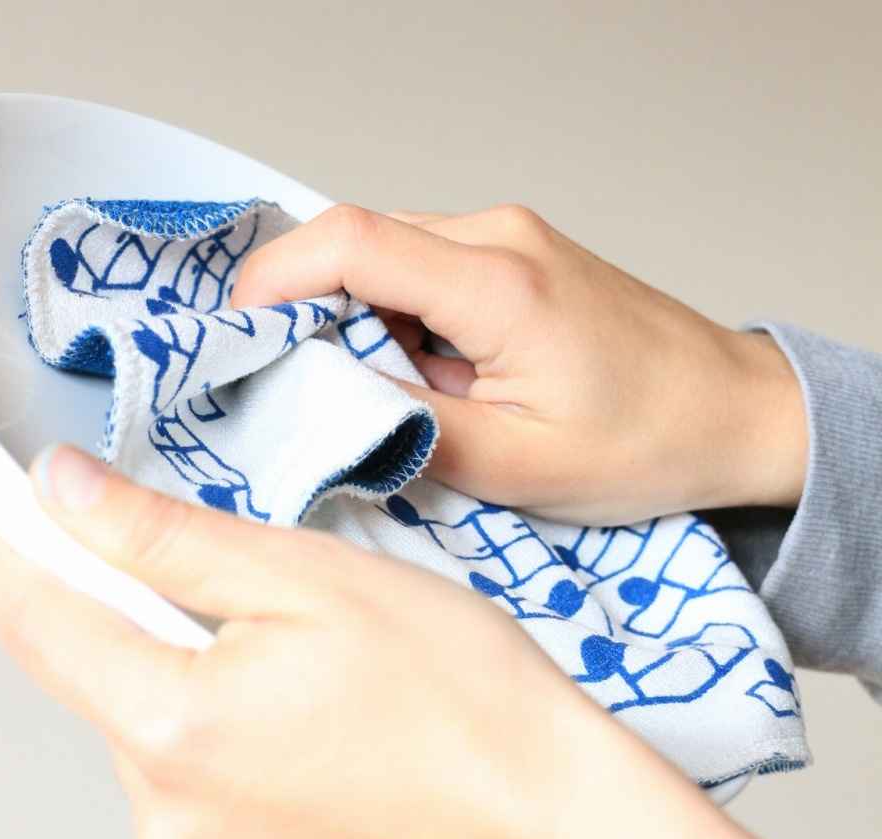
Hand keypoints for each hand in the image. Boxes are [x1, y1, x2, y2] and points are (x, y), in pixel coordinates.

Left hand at [0, 445, 873, 838]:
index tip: (21, 525)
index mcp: (173, 726)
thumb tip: (59, 495)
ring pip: (166, 756)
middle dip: (163, 638)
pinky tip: (332, 765)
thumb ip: (166, 538)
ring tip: (329, 703)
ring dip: (212, 711)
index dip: (20, 558)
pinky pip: (213, 821)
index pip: (36, 625)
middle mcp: (169, 822)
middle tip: (277, 622)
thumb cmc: (469, 705)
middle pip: (112, 689)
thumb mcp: (314, 580)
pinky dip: (247, 780)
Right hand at [230, 203, 807, 524]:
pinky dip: (407, 326)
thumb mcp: (516, 466)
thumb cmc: (648, 442)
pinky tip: (437, 383)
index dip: (275, 279)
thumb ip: (408, 429)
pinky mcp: (519, 258)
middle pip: (361, 247)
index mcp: (498, 285)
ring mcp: (512, 240)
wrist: (734, 413)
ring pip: (391, 262)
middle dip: (318, 318)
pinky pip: (429, 274)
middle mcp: (501, 238)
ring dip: (368, 328)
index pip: (352, 243)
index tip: (237, 332)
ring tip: (403, 403)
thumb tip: (325, 399)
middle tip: (319, 396)